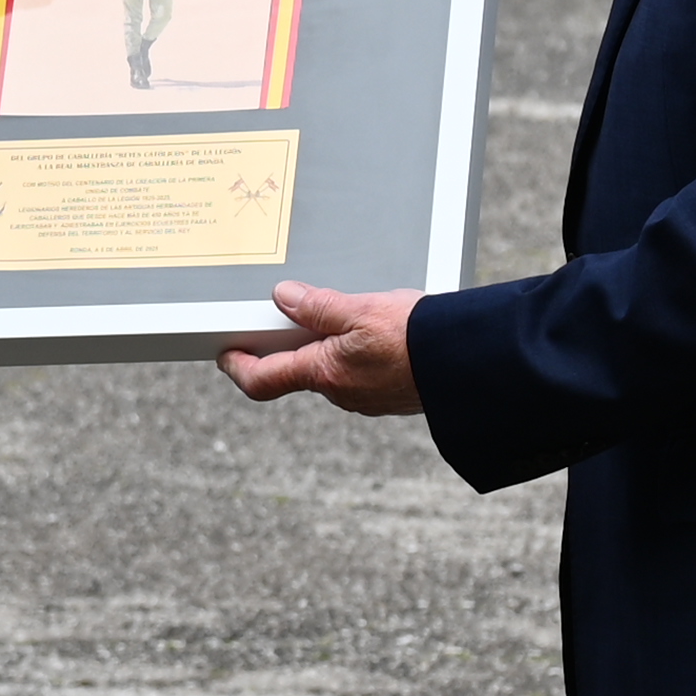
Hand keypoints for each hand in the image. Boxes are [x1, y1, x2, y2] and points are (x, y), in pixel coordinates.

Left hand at [220, 280, 420, 415]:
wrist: (468, 363)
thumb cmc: (418, 338)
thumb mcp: (362, 310)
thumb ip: (319, 306)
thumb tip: (284, 298)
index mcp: (325, 373)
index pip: (263, 379)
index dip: (238, 367)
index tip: (226, 354)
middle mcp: (341, 392)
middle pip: (298, 370)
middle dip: (290, 345)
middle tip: (283, 316)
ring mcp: (365, 398)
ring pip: (331, 370)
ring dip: (326, 347)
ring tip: (338, 314)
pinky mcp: (388, 394)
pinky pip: (359, 372)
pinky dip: (354, 353)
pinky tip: (373, 331)